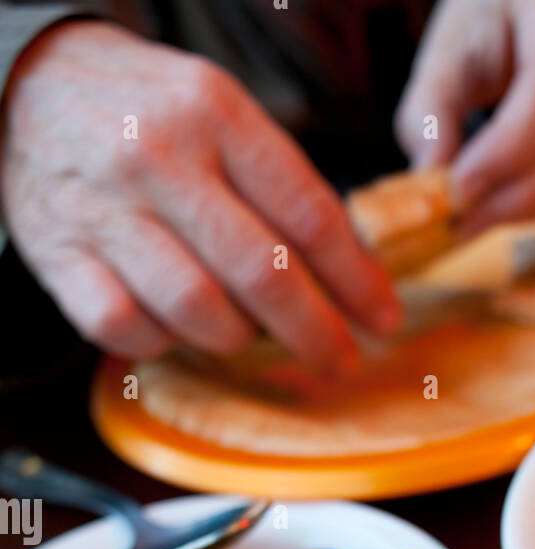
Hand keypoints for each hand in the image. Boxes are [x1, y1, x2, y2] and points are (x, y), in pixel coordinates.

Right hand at [0, 21, 400, 363]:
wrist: (29, 85)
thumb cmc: (144, 111)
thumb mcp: (217, 112)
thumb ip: (276, 182)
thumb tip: (348, 269)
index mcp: (214, 112)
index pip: (308, 214)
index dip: (355, 279)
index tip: (382, 318)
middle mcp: (159, 158)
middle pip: (264, 275)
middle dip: (315, 332)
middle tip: (341, 359)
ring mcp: (106, 211)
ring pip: (200, 312)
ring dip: (239, 337)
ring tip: (249, 332)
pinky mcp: (60, 257)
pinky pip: (131, 330)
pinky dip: (163, 341)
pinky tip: (175, 326)